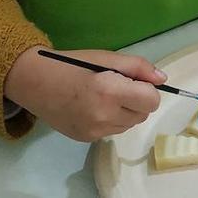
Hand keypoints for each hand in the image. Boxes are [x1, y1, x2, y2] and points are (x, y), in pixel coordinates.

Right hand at [3, 46, 162, 141]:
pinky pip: (113, 131)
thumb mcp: (106, 57)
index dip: (147, 90)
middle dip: (137, 100)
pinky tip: (93, 107)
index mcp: (110, 91)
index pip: (151, 101)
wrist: (35, 83)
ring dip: (125, 112)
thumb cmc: (72, 65)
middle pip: (142, 114)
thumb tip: (162, 80)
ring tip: (103, 96)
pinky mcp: (87, 140)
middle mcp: (104, 116)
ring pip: (129, 124)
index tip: (133, 81)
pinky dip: (111, 120)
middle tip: (117, 86)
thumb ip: (138, 67)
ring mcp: (95, 132)